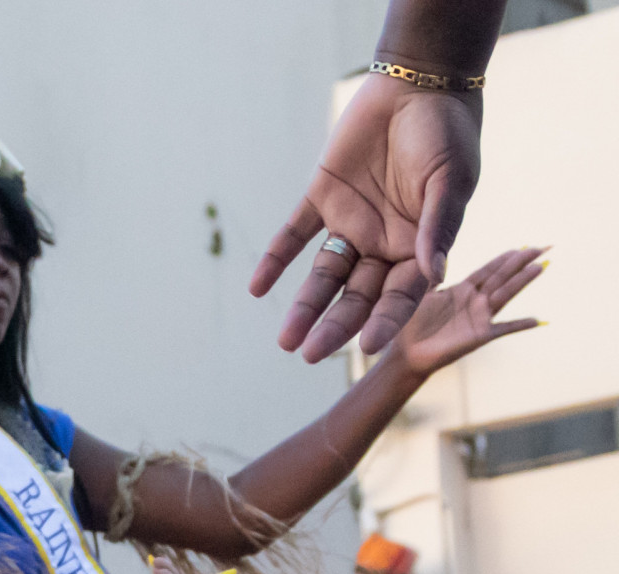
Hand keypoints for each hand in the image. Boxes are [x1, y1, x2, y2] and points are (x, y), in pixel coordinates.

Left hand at [250, 74, 484, 361]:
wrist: (416, 86)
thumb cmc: (446, 134)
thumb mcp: (449, 181)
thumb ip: (437, 226)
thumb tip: (433, 275)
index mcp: (418, 248)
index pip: (400, 296)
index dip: (385, 321)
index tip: (366, 346)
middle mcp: (383, 244)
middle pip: (356, 295)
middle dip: (334, 326)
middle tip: (309, 354)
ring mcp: (351, 223)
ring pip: (324, 274)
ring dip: (305, 306)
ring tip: (285, 339)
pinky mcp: (322, 198)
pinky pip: (294, 235)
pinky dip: (275, 259)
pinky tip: (256, 287)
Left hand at [393, 247, 545, 374]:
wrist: (407, 352)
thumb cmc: (413, 324)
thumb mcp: (421, 294)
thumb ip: (430, 275)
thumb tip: (432, 255)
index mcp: (462, 289)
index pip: (488, 270)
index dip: (505, 258)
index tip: (523, 246)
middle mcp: (475, 301)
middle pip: (501, 277)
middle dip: (520, 262)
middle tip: (542, 247)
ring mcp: (479, 318)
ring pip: (505, 295)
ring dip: (522, 281)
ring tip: (540, 266)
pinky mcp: (479, 336)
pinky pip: (503, 329)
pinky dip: (519, 325)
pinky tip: (538, 321)